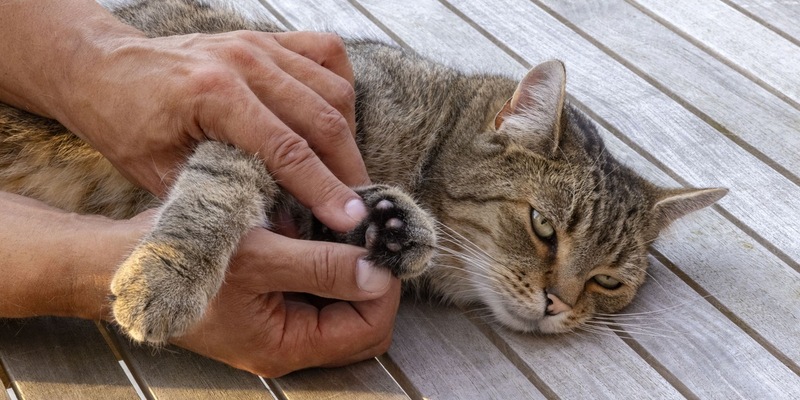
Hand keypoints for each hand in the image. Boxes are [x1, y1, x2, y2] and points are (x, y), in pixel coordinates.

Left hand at [56, 29, 367, 231]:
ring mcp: (260, 45)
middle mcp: (246, 61)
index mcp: (214, 93)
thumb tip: (281, 231)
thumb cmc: (125, 122)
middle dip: (348, 169)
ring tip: (348, 174)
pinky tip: (338, 119)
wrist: (103, 68)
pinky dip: (341, 89)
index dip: (324, 190)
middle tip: (360, 207)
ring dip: (348, 137)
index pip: (288, 150)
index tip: (353, 221)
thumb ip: (220, 199)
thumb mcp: (161, 173)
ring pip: (333, 90)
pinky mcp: (267, 39)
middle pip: (323, 119)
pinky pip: (327, 54)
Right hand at [173, 227, 400, 376]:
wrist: (122, 262)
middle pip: (360, 324)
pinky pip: (315, 291)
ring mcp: (276, 325)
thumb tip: (379, 274)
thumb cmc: (183, 261)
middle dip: (373, 282)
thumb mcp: (260, 258)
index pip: (368, 329)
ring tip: (348, 232)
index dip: (385, 289)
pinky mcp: (267, 305)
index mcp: (286, 345)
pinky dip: (327, 264)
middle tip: (373, 239)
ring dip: (351, 270)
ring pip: (341, 306)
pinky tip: (320, 233)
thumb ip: (323, 266)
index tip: (385, 246)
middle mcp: (285, 343)